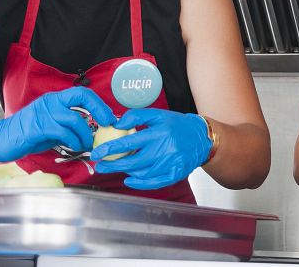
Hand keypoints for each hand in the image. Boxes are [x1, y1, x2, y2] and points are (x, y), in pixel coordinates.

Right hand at [0, 86, 115, 163]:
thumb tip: (90, 129)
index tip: (108, 116)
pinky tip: (75, 147)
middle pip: (82, 97)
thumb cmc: (26, 134)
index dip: (98, 103)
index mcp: (54, 100)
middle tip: (106, 124)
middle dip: (99, 110)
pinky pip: (63, 132)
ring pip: (75, 119)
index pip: (82, 93)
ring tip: (87, 144)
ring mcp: (44, 113)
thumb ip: (68, 124)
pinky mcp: (38, 127)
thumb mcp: (51, 125)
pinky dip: (74, 141)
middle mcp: (51, 102)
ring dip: (86, 134)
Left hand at [90, 108, 212, 189]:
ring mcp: (170, 164)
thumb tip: (117, 124)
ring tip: (116, 167)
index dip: (110, 148)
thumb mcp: (158, 114)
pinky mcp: (175, 174)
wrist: (202, 138)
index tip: (97, 153)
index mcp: (159, 132)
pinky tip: (129, 180)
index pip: (129, 142)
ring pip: (141, 173)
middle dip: (113, 165)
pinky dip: (140, 183)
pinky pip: (154, 182)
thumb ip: (137, 116)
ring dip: (126, 172)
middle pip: (133, 162)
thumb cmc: (177, 125)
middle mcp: (165, 149)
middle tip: (100, 165)